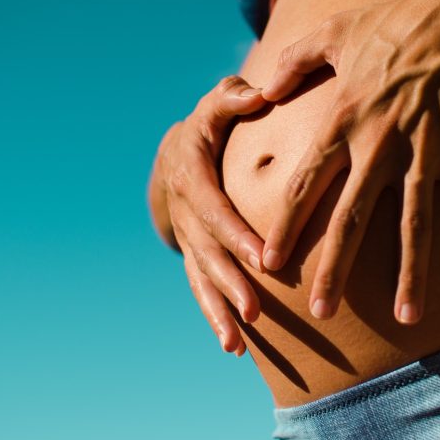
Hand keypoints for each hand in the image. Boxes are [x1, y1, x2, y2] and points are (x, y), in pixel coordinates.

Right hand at [155, 76, 267, 354]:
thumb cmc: (208, 129)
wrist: (175, 157)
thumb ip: (232, 99)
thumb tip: (260, 93)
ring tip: (237, 342)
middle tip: (255, 310)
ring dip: (218, 311)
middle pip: (208, 253)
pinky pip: (201, 288)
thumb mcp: (214, 107)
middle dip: (231, 283)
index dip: (236, 235)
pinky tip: (234, 346)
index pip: (214, 209)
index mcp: (191, 177)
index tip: (263, 258)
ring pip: (201, 279)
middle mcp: (186, 214)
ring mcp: (188, 239)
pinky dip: (214, 317)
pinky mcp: (194, 256)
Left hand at [260, 0, 439, 323]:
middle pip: (352, 219)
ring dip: (411, 273)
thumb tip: (260, 87)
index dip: (286, 227)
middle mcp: (378, 145)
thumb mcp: (331, 33)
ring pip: (414, 222)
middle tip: (320, 312)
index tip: (269, 264)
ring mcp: (424, 150)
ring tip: (409, 316)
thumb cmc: (392, 25)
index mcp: (342, 123)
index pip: (306, 186)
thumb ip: (291, 62)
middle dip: (335, 269)